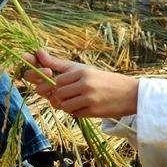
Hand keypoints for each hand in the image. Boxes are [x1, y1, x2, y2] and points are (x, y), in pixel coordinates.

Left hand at [22, 49, 138, 118]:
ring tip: (75, 100)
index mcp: (82, 72)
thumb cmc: (102, 79)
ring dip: (65, 105)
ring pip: (63, 106)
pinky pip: (74, 114)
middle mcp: (85, 84)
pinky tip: (84, 106)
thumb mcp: (82, 69)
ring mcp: (90, 98)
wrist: (129, 93)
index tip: (55, 86)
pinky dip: (75, 112)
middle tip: (65, 95)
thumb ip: (58, 63)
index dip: (51, 85)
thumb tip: (37, 52)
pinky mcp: (94, 112)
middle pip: (57, 94)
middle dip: (57, 97)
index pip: (55, 80)